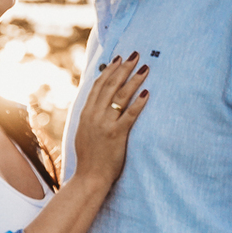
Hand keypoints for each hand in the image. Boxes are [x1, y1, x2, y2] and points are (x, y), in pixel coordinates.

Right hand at [73, 53, 149, 187]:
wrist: (89, 177)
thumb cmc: (89, 158)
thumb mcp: (84, 132)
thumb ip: (90, 117)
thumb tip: (96, 104)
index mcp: (86, 114)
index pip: (98, 86)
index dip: (109, 70)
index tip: (119, 59)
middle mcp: (94, 116)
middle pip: (110, 86)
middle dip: (123, 69)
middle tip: (135, 55)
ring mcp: (105, 124)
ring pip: (121, 96)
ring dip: (134, 80)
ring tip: (145, 68)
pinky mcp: (116, 135)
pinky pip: (130, 115)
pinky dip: (139, 103)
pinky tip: (147, 93)